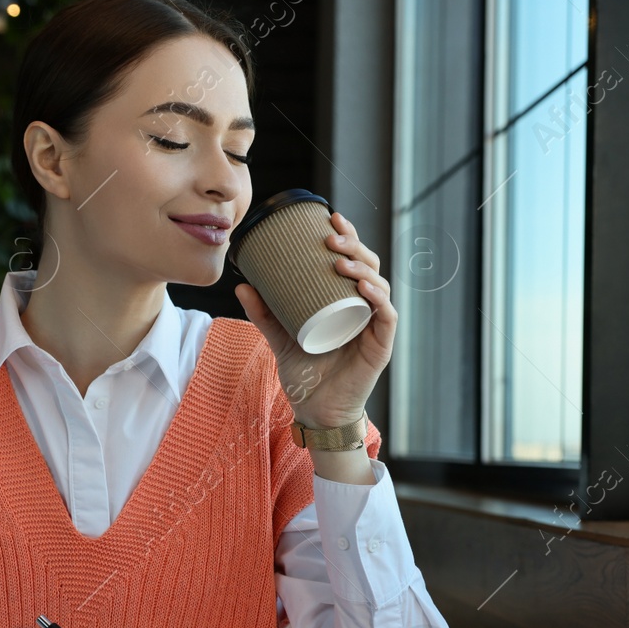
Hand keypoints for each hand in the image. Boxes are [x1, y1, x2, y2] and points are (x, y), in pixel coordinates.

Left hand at [234, 210, 395, 427]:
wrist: (316, 411)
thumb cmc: (305, 373)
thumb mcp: (280, 337)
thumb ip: (264, 313)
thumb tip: (242, 286)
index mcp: (346, 300)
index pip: (353, 260)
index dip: (348, 235)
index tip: (330, 216)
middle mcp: (365, 308)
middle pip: (369, 266)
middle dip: (354, 245)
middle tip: (331, 236)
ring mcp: (375, 326)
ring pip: (379, 285)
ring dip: (362, 267)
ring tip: (340, 260)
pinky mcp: (381, 345)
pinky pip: (386, 315)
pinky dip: (377, 297)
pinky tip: (363, 286)